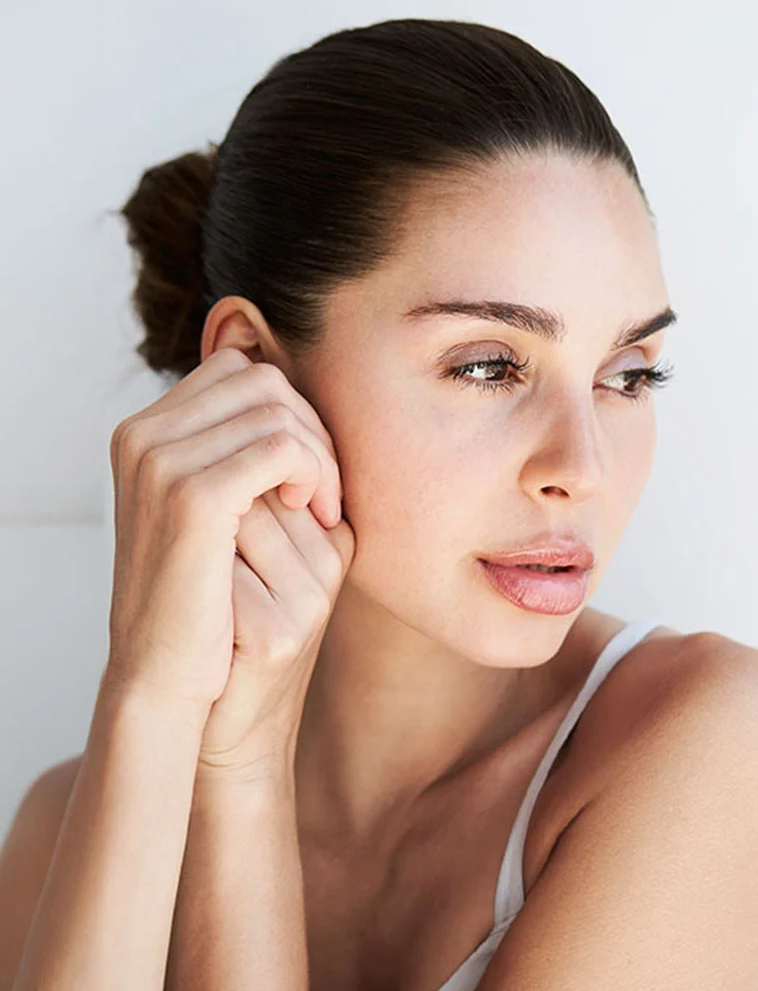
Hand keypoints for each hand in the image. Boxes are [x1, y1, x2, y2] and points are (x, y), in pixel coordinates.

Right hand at [105, 347, 352, 733]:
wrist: (164, 675)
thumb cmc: (198, 599)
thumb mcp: (211, 513)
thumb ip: (235, 454)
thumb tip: (298, 410)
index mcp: (143, 432)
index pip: (238, 372)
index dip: (287, 411)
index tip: (305, 470)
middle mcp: (143, 434)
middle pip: (261, 381)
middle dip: (309, 428)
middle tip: (324, 494)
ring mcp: (162, 461)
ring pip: (277, 410)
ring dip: (319, 456)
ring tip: (322, 512)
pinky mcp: (192, 496)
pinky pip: (282, 447)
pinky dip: (315, 473)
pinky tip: (318, 515)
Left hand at [197, 483, 354, 779]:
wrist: (216, 721)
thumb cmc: (226, 627)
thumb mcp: (254, 554)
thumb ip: (254, 493)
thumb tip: (222, 424)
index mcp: (335, 535)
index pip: (276, 463)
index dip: (224, 492)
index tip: (213, 534)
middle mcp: (333, 563)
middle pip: (254, 488)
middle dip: (212, 517)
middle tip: (205, 565)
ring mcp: (310, 599)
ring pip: (235, 520)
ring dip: (201, 546)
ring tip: (209, 591)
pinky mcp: (278, 634)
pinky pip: (219, 571)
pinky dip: (194, 581)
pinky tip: (203, 616)